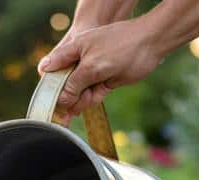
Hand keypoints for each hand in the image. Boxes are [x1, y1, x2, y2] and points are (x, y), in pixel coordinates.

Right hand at [36, 17, 164, 122]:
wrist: (149, 43)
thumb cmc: (119, 47)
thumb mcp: (91, 67)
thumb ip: (74, 84)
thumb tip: (61, 99)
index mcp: (72, 51)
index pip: (52, 70)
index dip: (49, 87)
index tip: (49, 104)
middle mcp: (81, 60)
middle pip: (66, 84)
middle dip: (65, 99)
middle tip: (63, 116)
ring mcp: (94, 70)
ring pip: (80, 91)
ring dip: (79, 101)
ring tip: (78, 110)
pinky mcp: (106, 79)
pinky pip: (93, 94)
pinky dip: (91, 100)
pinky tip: (88, 104)